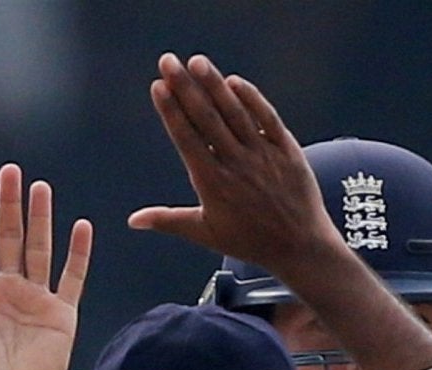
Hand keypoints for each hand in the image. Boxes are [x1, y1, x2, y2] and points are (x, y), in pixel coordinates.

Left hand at [0, 164, 91, 369]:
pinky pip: (72, 277)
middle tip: (10, 171)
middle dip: (9, 204)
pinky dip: (78, 253)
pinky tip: (80, 227)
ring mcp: (36, 298)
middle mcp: (7, 289)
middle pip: (9, 236)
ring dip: (41, 217)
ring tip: (40, 187)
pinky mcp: (61, 312)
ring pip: (39, 248)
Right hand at [128, 54, 340, 275]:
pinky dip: (251, 98)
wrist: (298, 244)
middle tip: (168, 62)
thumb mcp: (204, 232)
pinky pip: (266, 117)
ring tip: (197, 62)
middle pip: (205, 118)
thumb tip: (133, 220)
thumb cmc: (247, 241)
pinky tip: (234, 81)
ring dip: (214, 85)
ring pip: (234, 112)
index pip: (186, 138)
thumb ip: (167, 220)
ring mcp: (261, 153)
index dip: (171, 110)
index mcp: (211, 183)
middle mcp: (235, 163)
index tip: (158, 87)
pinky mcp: (286, 148)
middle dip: (185, 87)